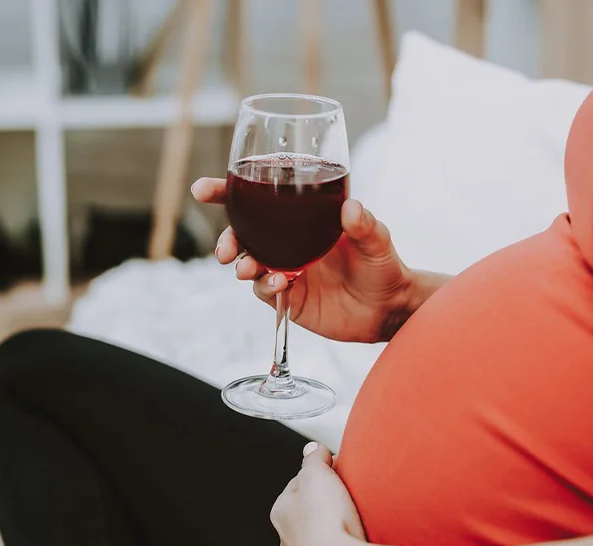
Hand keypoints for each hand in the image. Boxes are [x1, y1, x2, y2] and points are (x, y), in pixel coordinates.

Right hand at [193, 178, 414, 342]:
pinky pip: (265, 290)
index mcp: (301, 217)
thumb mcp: (377, 240)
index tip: (203, 190)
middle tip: (224, 248)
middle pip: (242, 232)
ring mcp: (285, 269)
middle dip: (226, 237)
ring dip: (241, 263)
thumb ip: (364, 224)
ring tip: (247, 268)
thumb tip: (351, 209)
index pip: (258, 199)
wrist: (389, 308)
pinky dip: (265, 286)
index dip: (227, 192)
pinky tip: (279, 284)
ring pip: (247, 262)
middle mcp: (287, 241)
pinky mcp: (289, 297)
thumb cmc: (383, 265)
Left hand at [271, 443, 366, 545]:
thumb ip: (313, 459)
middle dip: (326, 506)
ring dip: (334, 532)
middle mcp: (287, 540)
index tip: (336, 471)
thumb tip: (312, 449)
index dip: (319, 475)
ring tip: (355, 525)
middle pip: (309, 514)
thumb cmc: (325, 521)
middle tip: (348, 498)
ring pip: (320, 541)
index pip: (298, 485)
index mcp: (281, 511)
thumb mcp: (317, 474)